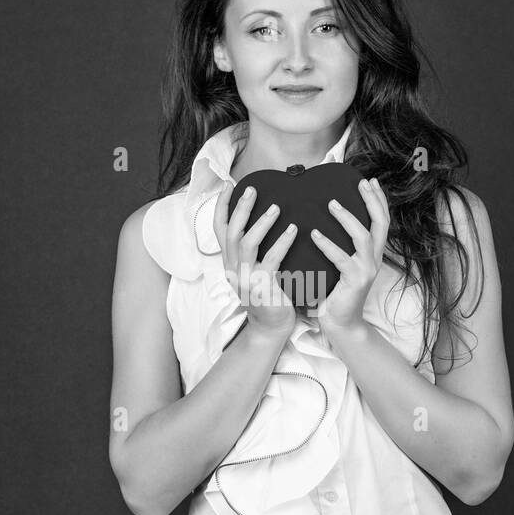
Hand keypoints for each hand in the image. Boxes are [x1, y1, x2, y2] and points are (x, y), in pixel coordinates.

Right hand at [213, 181, 298, 337]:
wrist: (271, 329)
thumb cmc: (268, 298)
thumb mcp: (254, 273)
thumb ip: (253, 253)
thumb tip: (262, 223)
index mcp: (230, 263)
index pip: (219, 230)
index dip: (222, 207)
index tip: (229, 185)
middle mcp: (233, 269)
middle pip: (231, 233)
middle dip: (240, 208)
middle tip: (253, 190)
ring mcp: (246, 279)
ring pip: (246, 243)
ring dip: (261, 223)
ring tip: (276, 208)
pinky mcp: (263, 287)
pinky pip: (271, 259)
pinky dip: (282, 242)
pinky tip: (293, 230)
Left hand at [309, 177, 390, 338]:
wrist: (340, 323)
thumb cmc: (336, 293)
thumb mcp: (342, 265)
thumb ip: (342, 246)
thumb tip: (324, 220)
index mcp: (373, 255)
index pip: (382, 222)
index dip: (379, 201)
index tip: (371, 182)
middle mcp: (374, 260)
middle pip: (380, 224)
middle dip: (372, 201)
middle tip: (361, 184)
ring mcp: (366, 271)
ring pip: (363, 238)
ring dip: (347, 219)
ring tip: (332, 204)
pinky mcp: (354, 282)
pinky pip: (341, 259)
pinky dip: (327, 245)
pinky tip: (315, 234)